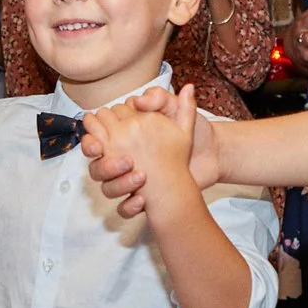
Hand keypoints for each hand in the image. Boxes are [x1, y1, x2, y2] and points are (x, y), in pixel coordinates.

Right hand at [83, 85, 218, 217]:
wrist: (214, 155)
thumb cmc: (196, 131)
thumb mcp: (177, 110)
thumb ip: (158, 99)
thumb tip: (137, 100)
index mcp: (128, 136)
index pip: (98, 139)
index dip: (93, 141)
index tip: (99, 144)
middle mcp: (125, 158)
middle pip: (97, 165)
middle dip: (104, 165)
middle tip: (125, 161)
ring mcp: (132, 179)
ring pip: (107, 188)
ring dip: (119, 185)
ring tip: (141, 177)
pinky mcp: (141, 198)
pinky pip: (124, 208)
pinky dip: (131, 206)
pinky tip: (143, 200)